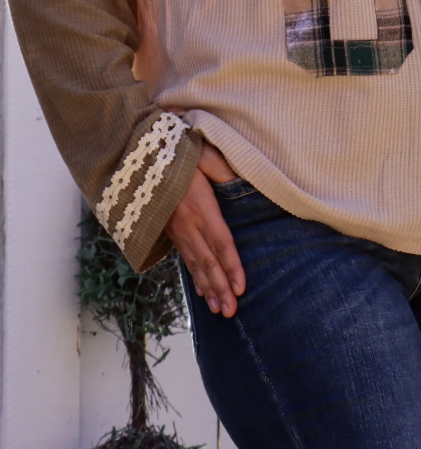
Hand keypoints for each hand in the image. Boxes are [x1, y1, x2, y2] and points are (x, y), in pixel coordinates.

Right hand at [164, 143, 245, 317]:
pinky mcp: (168, 230)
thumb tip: (240, 181)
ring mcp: (176, 229)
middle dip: (220, 288)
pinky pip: (184, 257)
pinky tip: (202, 290)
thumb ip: (223, 170)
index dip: (231, 266)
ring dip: (208, 288)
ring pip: (195, 264)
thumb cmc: (174, 152)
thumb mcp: (203, 155)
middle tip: (231, 313)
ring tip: (219, 310)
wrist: (134, 157)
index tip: (240, 288)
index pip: (221, 242)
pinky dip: (195, 275)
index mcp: (200, 207)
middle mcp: (187, 224)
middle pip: (208, 261)